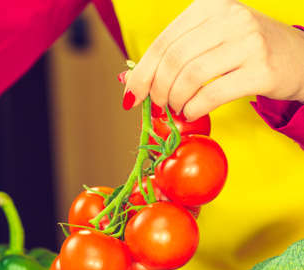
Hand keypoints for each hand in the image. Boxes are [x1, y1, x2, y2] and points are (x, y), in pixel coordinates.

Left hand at [123, 0, 303, 119]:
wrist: (297, 58)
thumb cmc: (247, 51)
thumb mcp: (211, 41)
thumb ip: (175, 56)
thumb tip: (129, 81)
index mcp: (211, 7)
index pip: (165, 41)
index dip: (143, 72)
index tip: (132, 95)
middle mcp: (229, 19)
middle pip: (174, 59)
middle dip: (158, 89)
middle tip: (158, 105)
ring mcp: (248, 43)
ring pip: (192, 76)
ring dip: (175, 100)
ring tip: (176, 108)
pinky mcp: (261, 70)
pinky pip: (213, 94)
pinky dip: (194, 107)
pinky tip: (191, 112)